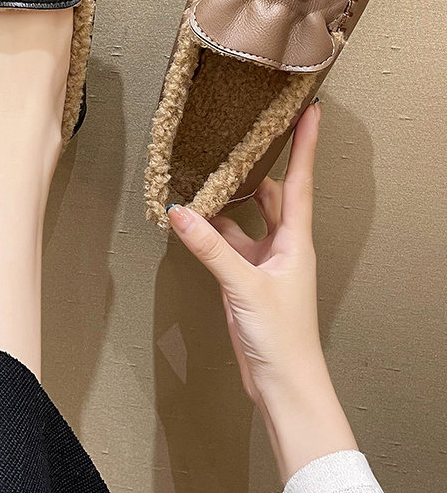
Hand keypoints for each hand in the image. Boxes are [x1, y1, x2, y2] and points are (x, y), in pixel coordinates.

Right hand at [167, 103, 357, 480]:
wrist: (282, 381)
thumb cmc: (282, 336)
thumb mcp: (245, 286)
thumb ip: (211, 248)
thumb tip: (181, 213)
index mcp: (296, 241)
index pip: (300, 182)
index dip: (305, 146)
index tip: (310, 112)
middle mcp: (283, 246)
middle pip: (271, 194)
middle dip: (257, 168)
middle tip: (242, 138)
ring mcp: (263, 262)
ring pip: (244, 219)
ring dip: (226, 203)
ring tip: (204, 178)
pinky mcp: (244, 279)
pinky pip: (226, 245)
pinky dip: (210, 233)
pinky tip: (193, 223)